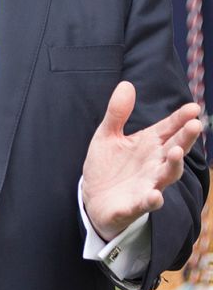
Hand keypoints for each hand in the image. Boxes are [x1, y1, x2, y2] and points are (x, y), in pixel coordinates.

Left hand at [82, 81, 201, 239]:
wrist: (93, 199)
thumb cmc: (107, 166)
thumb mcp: (107, 135)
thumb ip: (117, 113)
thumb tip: (127, 84)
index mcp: (148, 145)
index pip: (168, 129)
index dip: (180, 119)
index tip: (194, 107)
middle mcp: (154, 164)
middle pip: (174, 150)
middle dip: (185, 139)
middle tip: (195, 125)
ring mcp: (147, 185)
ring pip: (167, 176)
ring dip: (174, 165)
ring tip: (177, 152)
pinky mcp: (134, 205)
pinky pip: (146, 203)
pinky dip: (152, 200)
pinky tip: (155, 195)